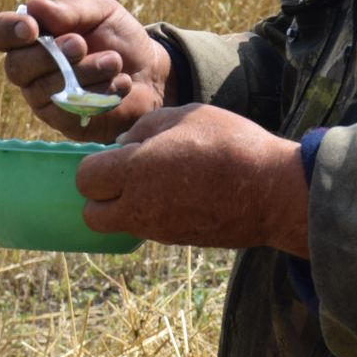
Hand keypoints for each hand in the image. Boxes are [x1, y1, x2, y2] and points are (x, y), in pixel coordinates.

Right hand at [0, 0, 173, 142]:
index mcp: (33, 36)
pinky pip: (68, 112)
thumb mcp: (101, 11)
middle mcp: (31, 69)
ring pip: (45, 90)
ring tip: (114, 62)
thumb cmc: (119, 37)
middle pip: (16, 67)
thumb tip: (35, 6)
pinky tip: (121, 83)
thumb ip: (71, 9)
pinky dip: (99, 94)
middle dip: (49, 56)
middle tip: (80, 44)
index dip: (8, 31)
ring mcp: (45, 98)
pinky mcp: (65, 122)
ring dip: (83, 73)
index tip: (33, 28)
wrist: (152, 72)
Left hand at [75, 105, 309, 255]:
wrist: (271, 191)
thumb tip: (127, 142)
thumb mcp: (186, 116)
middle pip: (92, 215)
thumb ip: (147, 127)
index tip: (118, 153)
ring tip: (160, 181)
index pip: (85, 179)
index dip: (96, 165)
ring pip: (121, 225)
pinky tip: (183, 194)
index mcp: (134, 172)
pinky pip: (151, 229)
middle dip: (101, 195)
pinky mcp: (180, 240)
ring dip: (128, 206)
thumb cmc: (230, 144)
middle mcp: (139, 207)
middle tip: (126, 174)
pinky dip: (155, 214)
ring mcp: (160, 229)